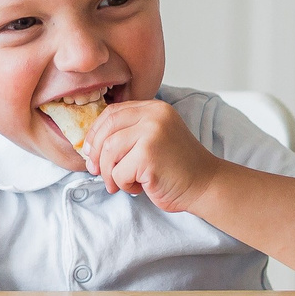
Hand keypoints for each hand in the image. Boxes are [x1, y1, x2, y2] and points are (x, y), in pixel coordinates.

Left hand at [85, 98, 221, 212]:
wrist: (205, 185)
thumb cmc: (176, 167)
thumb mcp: (154, 139)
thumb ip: (129, 133)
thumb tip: (89, 146)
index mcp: (154, 108)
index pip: (112, 113)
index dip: (95, 133)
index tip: (89, 151)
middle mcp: (154, 116)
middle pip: (107, 130)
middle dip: (97, 154)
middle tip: (96, 171)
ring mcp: (152, 134)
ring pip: (109, 152)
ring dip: (110, 173)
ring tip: (120, 184)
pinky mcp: (149, 156)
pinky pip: (119, 172)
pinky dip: (124, 185)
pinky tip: (139, 187)